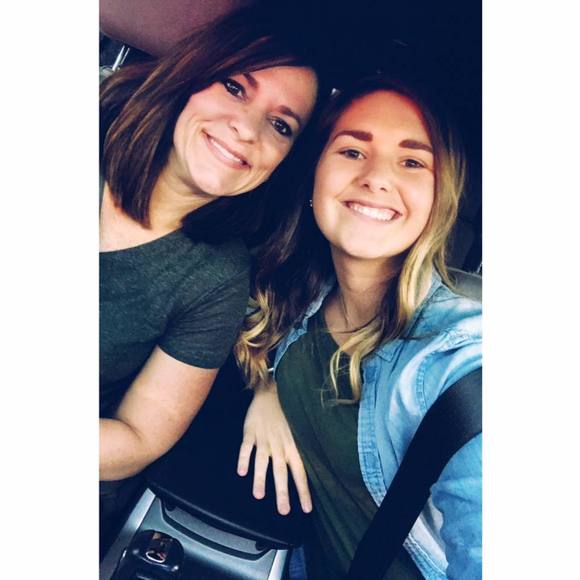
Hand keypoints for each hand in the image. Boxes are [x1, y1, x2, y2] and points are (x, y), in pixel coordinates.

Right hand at [237, 385, 311, 514]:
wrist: (272, 392)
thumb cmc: (285, 416)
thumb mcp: (296, 434)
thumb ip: (296, 454)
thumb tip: (303, 475)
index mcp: (292, 447)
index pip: (300, 473)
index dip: (303, 491)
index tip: (306, 509)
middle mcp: (279, 446)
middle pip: (281, 472)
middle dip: (282, 492)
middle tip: (283, 511)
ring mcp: (264, 439)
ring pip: (262, 461)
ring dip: (260, 479)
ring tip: (258, 495)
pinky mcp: (250, 432)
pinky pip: (246, 447)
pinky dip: (244, 459)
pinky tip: (241, 472)